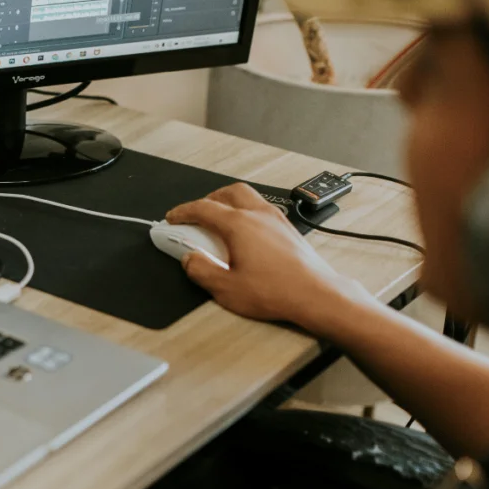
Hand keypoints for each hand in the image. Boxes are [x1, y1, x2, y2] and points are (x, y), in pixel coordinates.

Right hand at [166, 183, 369, 331]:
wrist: (315, 295)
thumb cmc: (276, 291)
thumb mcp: (225, 288)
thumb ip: (201, 270)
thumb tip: (190, 259)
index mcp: (239, 225)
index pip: (203, 208)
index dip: (183, 212)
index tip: (173, 217)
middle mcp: (259, 215)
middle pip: (228, 193)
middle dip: (208, 200)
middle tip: (196, 215)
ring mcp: (277, 220)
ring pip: (248, 197)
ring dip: (229, 203)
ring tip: (219, 221)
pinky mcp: (289, 230)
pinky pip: (263, 209)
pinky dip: (247, 212)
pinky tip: (245, 232)